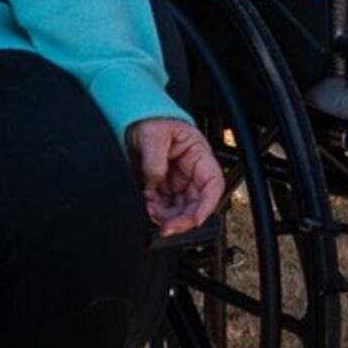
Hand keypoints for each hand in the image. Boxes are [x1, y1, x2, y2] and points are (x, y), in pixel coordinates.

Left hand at [126, 117, 225, 236]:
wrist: (134, 120)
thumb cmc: (151, 120)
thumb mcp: (152, 136)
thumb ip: (154, 163)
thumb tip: (154, 186)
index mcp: (199, 155)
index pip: (213, 185)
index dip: (207, 205)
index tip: (196, 219)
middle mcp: (192, 172)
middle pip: (197, 204)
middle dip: (183, 219)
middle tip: (166, 227)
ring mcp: (179, 181)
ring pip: (181, 210)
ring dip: (168, 217)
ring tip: (151, 211)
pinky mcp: (165, 188)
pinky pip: (166, 207)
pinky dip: (157, 212)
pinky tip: (148, 205)